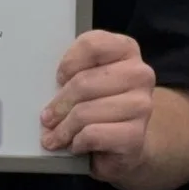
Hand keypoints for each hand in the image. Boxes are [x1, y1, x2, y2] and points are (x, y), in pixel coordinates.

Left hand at [41, 31, 155, 185]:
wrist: (129, 142)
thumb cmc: (103, 105)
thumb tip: (46, 90)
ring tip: (56, 137)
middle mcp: (140, 74)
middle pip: (84, 82)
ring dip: (63, 129)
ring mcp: (142, 105)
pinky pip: (93, 135)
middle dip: (59, 105)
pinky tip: (76, 145)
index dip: (69, 63)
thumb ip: (75, 72)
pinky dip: (77, 142)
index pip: (92, 45)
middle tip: (46, 118)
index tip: (59, 79)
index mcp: (127, 50)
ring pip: (85, 112)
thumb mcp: (90, 79)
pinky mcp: (136, 135)